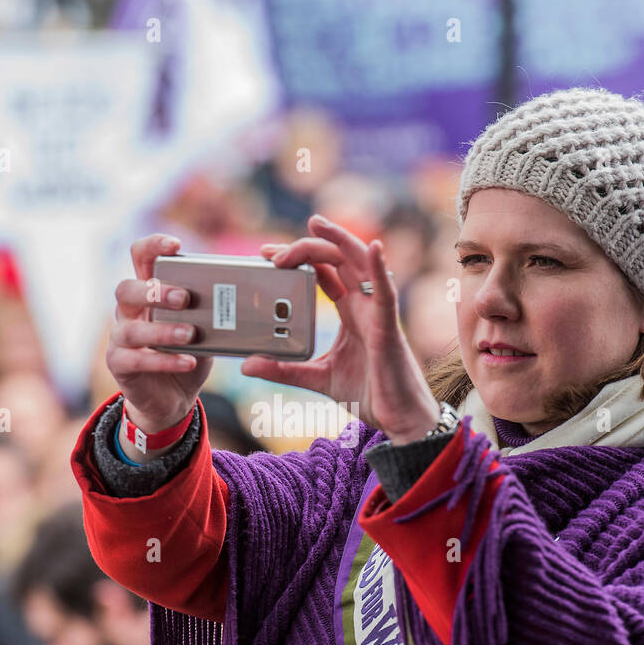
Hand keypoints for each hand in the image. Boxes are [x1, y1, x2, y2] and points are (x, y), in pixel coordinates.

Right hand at [105, 234, 211, 442]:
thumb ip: (214, 308)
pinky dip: (164, 360)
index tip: (175, 245)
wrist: (173, 397)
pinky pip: (136, 360)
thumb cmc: (188, 352)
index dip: (153, 246)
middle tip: (185, 298)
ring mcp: (120, 338)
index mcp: (149, 292)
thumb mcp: (205, 327)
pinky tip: (188, 361)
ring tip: (190, 334)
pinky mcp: (120, 365)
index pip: (140, 257)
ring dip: (162, 329)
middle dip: (156, 291)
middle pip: (126, 289)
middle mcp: (129, 311)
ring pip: (131, 328)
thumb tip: (247, 288)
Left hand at [245, 214, 439, 442]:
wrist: (396, 419)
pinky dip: (379, 268)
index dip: (298, 258)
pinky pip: (385, 291)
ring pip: (361, 263)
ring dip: (338, 241)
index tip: (267, 256)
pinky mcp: (388, 326)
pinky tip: (373, 247)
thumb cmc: (367, 394)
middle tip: (274, 252)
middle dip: (307, 247)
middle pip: (337, 260)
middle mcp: (363, 305)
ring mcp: (376, 312)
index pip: (322, 273)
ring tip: (315, 225)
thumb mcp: (314, 378)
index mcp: (349, 312)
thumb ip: (282, 369)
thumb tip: (247, 364)